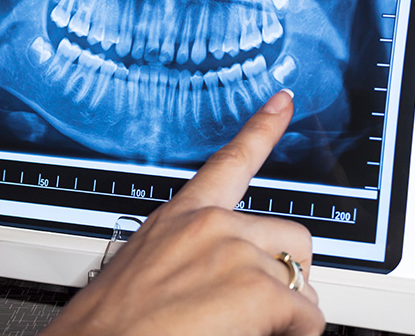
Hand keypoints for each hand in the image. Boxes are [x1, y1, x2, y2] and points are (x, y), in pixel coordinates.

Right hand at [41, 90, 324, 335]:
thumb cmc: (106, 326)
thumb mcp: (144, 271)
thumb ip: (189, 257)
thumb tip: (219, 277)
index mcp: (180, 217)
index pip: (230, 161)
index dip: (263, 128)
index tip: (283, 102)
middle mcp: (212, 227)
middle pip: (290, 234)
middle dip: (289, 271)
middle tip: (266, 304)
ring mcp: (237, 255)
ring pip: (301, 278)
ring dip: (289, 308)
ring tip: (249, 327)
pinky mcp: (257, 291)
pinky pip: (309, 315)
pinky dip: (297, 333)